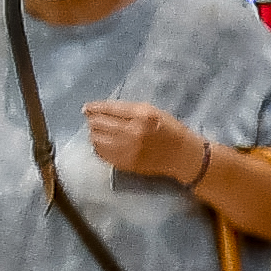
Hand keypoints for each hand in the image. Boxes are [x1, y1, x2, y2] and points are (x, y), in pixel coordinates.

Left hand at [85, 101, 210, 185]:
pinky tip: (103, 143)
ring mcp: (126, 149)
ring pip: (96, 138)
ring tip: (98, 131)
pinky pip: (100, 152)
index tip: (87, 107)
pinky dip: (98, 145)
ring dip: (94, 132)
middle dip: (93, 119)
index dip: (95, 107)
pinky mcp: (123, 162)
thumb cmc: (171, 130)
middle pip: (99, 123)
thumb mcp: (154, 112)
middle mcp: (132, 132)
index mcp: (142, 116)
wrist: (183, 156)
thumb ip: (129, 109)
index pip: (109, 109)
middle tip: (92, 118)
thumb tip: (101, 109)